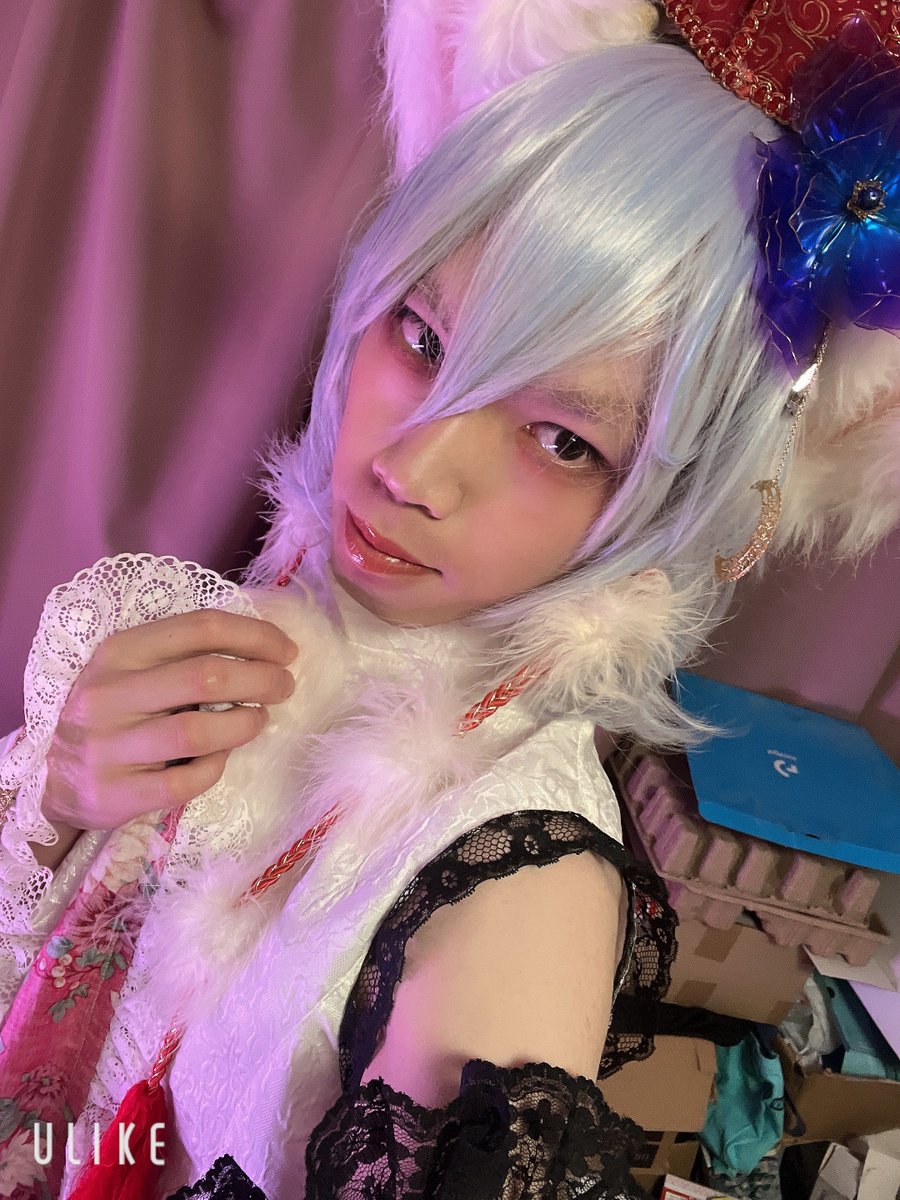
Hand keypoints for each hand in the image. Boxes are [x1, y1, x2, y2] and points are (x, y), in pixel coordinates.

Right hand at [41, 609, 297, 834]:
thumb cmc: (116, 714)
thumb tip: (265, 649)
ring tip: (259, 720)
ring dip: (244, 724)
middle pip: (205, 677)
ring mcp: (106, 746)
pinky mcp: (114, 794)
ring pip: (197, 732)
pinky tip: (220, 758)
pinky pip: (184, 781)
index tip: (286, 651)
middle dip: (261, 679)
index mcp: (120, 651)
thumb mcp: (134, 670)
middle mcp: (107, 693)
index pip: (200, 628)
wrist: (57, 778)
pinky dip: (215, 768)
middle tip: (284, 686)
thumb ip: (184, 656)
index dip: (255, 636)